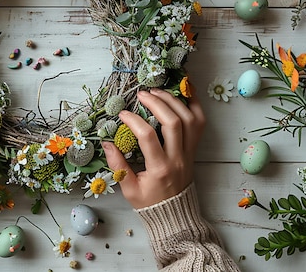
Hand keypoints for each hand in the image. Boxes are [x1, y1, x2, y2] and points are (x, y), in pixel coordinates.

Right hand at [102, 88, 204, 208]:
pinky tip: (182, 93)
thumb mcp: (129, 189)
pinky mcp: (194, 148)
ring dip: (173, 101)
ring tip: (157, 91)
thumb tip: (106, 142)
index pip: (148, 137)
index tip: (122, 114)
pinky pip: (200, 123)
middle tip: (142, 94)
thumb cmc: (150, 201)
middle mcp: (178, 158)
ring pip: (189, 119)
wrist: (175, 214)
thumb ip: (118, 165)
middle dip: (157, 103)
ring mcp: (189, 152)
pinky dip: (194, 105)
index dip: (134, 121)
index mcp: (159, 169)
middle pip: (174, 122)